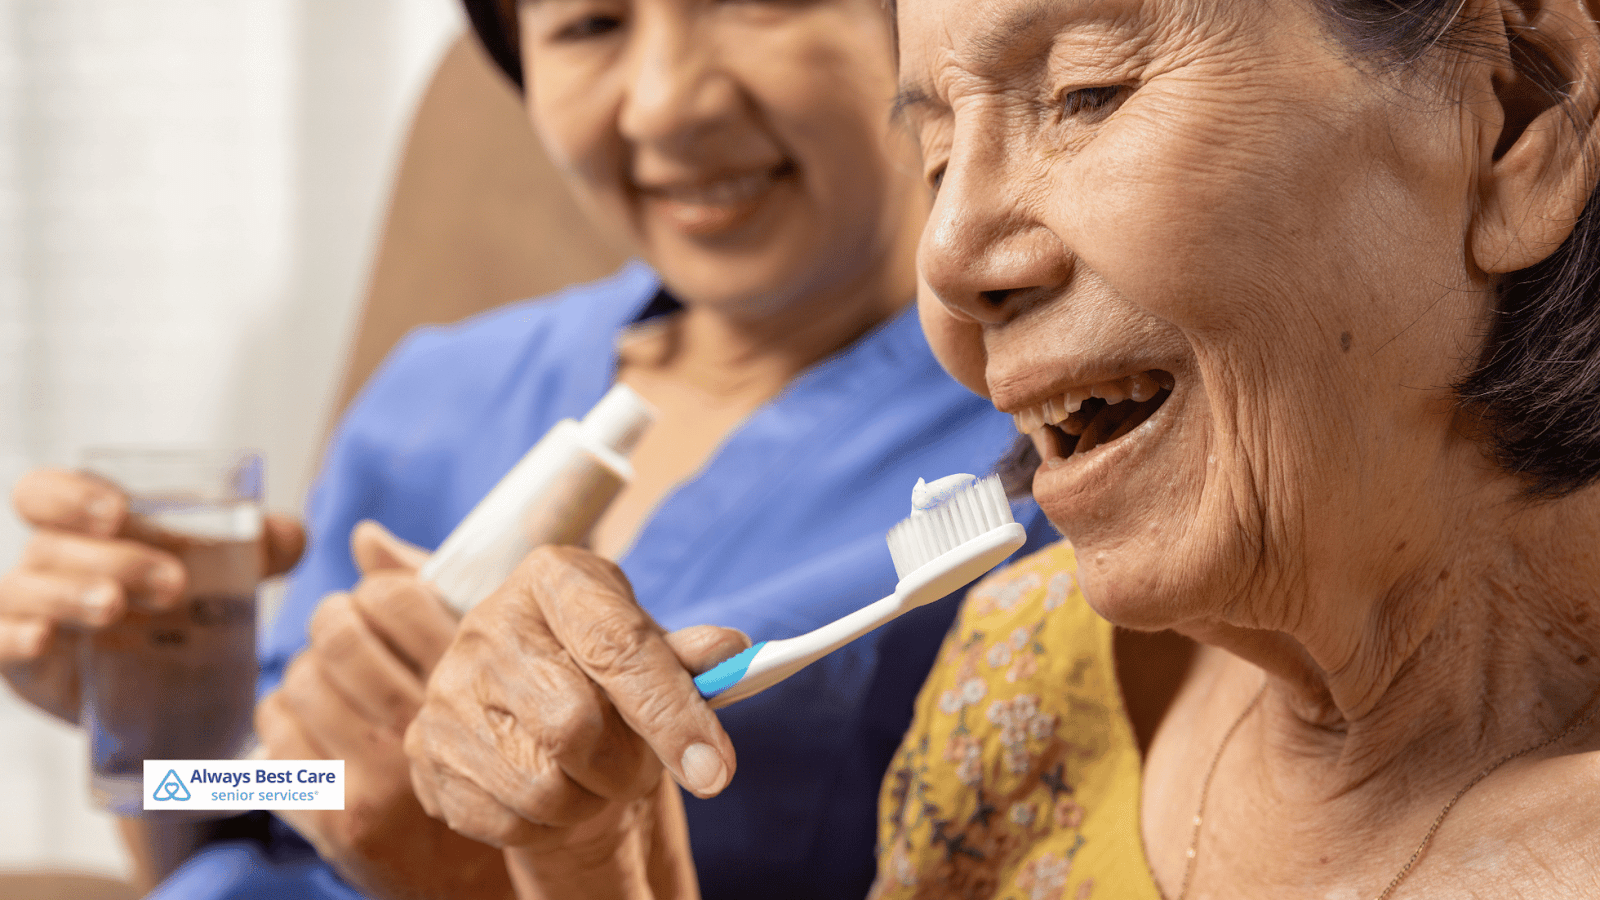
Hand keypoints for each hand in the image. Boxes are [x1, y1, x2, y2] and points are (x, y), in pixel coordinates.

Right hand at [0, 468, 302, 723]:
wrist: (168, 684)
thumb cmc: (185, 604)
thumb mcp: (227, 571)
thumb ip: (263, 545)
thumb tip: (287, 534)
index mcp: (85, 527)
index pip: (47, 493)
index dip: (71, 495)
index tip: (118, 511)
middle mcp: (50, 563)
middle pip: (52, 545)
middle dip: (113, 558)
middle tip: (173, 584)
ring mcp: (30, 611)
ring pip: (23, 589)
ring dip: (69, 594)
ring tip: (114, 608)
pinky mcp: (23, 663)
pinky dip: (14, 638)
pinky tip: (43, 640)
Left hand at [257, 520, 514, 899]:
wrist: (490, 875)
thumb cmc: (494, 751)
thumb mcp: (490, 668)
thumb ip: (429, 596)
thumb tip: (361, 538)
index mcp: (474, 679)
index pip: (391, 596)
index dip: (377, 591)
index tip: (383, 607)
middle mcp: (427, 727)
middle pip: (336, 632)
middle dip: (332, 623)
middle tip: (347, 636)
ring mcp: (378, 778)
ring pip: (297, 681)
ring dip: (307, 675)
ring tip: (335, 687)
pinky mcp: (338, 820)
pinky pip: (273, 738)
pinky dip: (286, 723)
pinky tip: (320, 730)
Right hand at [404, 545, 746, 897]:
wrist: (532, 695)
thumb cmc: (603, 667)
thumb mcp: (651, 647)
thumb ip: (688, 655)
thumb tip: (729, 651)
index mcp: (554, 577)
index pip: (617, 646)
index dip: (672, 713)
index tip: (717, 770)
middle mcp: (488, 625)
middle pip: (574, 725)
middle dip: (627, 765)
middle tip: (639, 766)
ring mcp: (447, 689)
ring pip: (542, 786)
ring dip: (589, 799)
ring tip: (594, 775)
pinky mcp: (424, 750)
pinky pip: (507, 821)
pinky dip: (548, 825)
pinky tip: (554, 788)